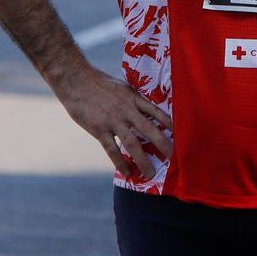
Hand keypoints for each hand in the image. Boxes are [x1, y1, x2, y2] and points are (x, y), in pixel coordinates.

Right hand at [52, 66, 172, 182]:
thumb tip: (144, 110)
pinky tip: (127, 172)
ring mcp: (113, 121)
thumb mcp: (122, 87)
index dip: (169, 123)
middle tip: (173, 159)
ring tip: (150, 174)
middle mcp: (127, 110)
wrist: (76, 81)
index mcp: (134, 98)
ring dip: (143, 161)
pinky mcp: (99, 129)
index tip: (179, 134)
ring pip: (132, 144)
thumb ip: (133, 99)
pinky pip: (112, 149)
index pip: (156, 112)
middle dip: (163, 145)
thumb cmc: (99, 83)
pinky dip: (120, 162)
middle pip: (149, 130)